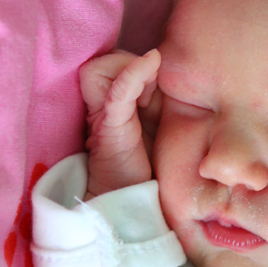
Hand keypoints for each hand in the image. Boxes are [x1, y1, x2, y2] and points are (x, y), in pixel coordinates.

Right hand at [80, 49, 162, 198]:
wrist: (133, 205)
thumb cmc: (149, 170)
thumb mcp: (157, 129)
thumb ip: (156, 104)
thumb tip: (168, 74)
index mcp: (114, 106)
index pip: (112, 63)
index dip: (134, 66)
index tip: (155, 88)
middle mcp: (103, 107)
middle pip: (104, 61)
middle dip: (130, 65)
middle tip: (151, 92)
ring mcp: (104, 115)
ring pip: (99, 68)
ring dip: (129, 71)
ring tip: (147, 99)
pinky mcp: (109, 127)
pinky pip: (116, 91)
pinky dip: (132, 74)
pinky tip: (151, 63)